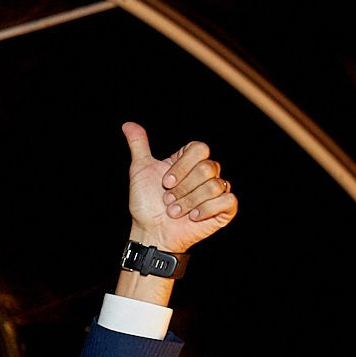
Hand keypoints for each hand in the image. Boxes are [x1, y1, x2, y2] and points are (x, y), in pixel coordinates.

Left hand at [123, 122, 238, 252]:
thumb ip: (139, 145)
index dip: (182, 167)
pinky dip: (206, 210)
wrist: (150, 232)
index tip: (165, 182)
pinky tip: (192, 217)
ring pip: (214, 185)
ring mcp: (218, 190)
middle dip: (183, 188)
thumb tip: (128, 125)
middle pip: (207, 168)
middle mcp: (207, 173)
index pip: (199, 148)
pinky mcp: (225, 208)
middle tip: (168, 201)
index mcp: (191, 160)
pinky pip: (227, 200)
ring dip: (189, 202)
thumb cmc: (146, 204)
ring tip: (175, 211)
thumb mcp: (140, 171)